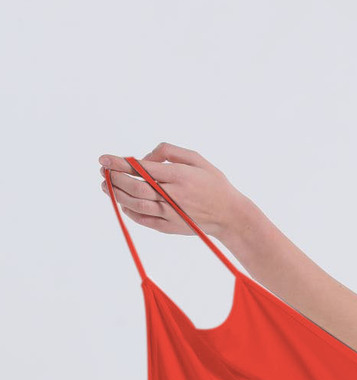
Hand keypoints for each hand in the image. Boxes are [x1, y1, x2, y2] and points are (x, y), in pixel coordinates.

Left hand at [98, 143, 246, 241]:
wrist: (230, 215)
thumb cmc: (214, 184)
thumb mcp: (197, 159)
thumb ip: (170, 152)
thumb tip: (145, 157)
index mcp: (179, 176)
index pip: (141, 168)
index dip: (119, 163)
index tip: (104, 158)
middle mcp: (173, 195)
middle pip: (135, 186)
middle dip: (114, 177)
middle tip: (103, 170)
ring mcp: (170, 213)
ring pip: (136, 204)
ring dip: (117, 194)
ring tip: (106, 185)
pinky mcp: (169, 226)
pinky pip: (143, 219)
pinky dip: (129, 211)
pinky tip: (122, 202)